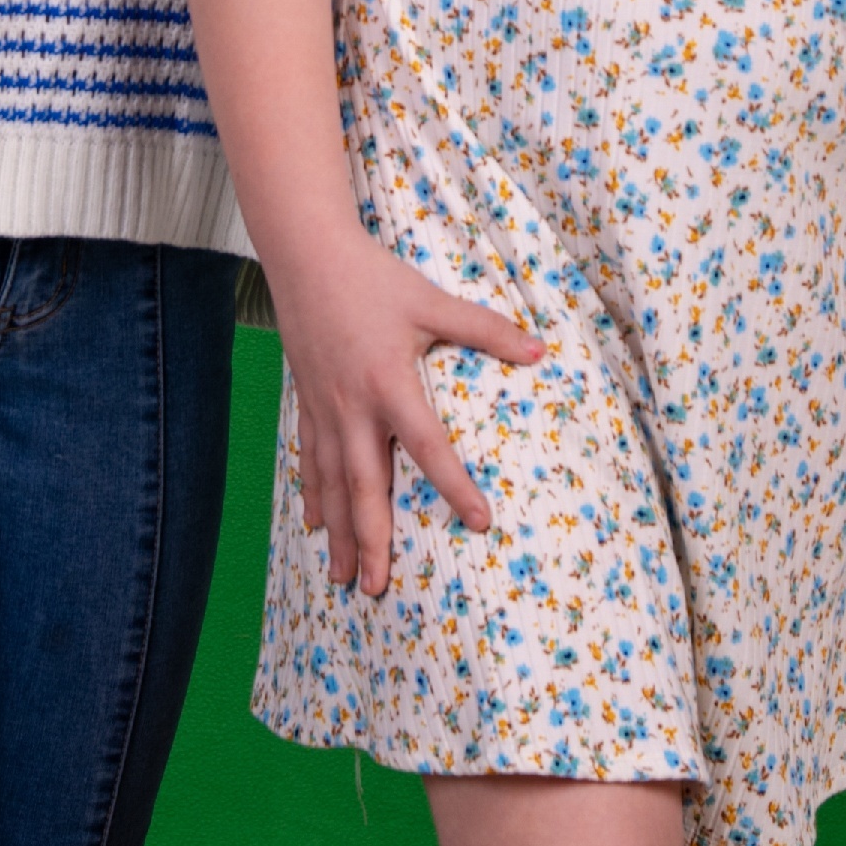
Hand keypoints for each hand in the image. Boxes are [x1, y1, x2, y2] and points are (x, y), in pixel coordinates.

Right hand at [270, 236, 544, 595]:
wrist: (305, 255)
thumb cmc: (373, 277)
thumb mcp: (431, 300)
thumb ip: (484, 329)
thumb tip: (539, 349)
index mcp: (389, 384)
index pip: (428, 446)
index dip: (454, 485)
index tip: (477, 522)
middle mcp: (353, 407)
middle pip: (365, 487)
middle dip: (371, 541)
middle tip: (377, 590)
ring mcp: (324, 409)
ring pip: (332, 484)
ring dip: (337, 533)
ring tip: (343, 578)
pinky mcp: (307, 402)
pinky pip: (310, 459)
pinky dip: (313, 495)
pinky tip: (313, 525)